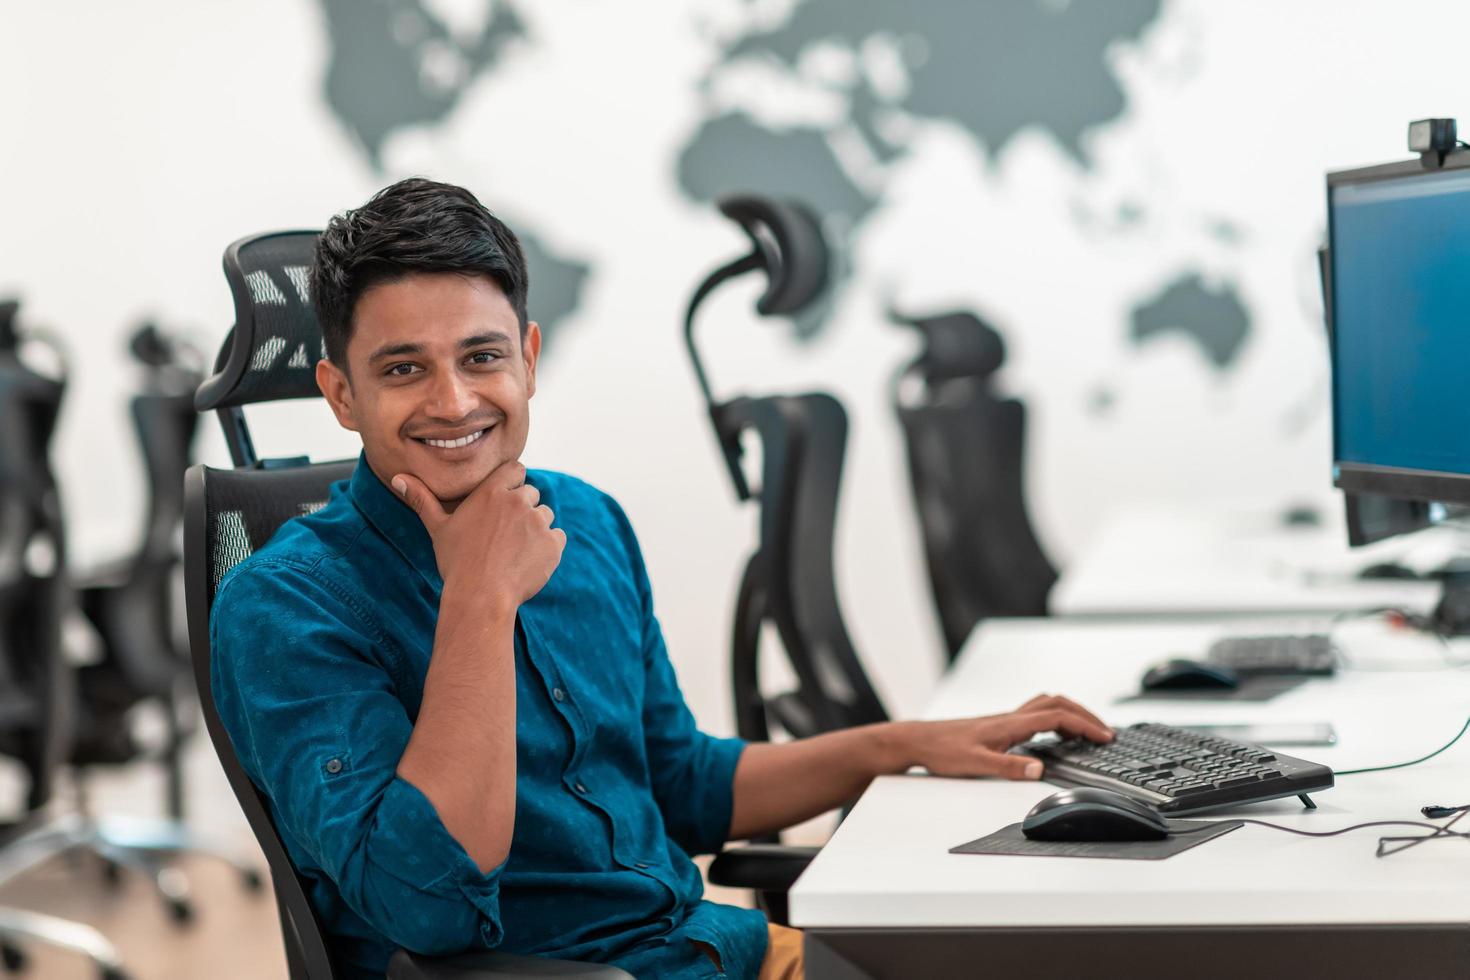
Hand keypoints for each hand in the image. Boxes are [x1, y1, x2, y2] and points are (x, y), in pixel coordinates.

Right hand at [391, 460, 564, 613]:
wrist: (480, 597)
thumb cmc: (456, 562)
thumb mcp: (437, 528)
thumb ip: (421, 499)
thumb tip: (397, 477)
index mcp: (492, 491)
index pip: (516, 469)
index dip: (512, 484)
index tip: (504, 502)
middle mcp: (518, 501)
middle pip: (531, 494)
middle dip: (522, 510)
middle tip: (504, 536)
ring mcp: (538, 522)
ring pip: (545, 516)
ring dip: (535, 529)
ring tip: (514, 551)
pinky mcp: (553, 544)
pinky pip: (557, 537)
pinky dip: (548, 548)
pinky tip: (528, 562)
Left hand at [896, 693, 1112, 780]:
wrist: (919, 741)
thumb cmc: (942, 751)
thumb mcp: (976, 764)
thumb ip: (1008, 767)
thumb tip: (1039, 769)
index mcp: (1010, 724)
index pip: (1057, 716)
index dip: (1085, 725)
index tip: (1105, 737)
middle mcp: (1010, 717)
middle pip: (1057, 703)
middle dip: (1085, 715)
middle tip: (1105, 732)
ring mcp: (1005, 720)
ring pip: (1046, 705)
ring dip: (1071, 713)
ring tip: (1087, 731)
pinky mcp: (999, 726)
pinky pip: (1035, 714)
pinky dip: (1054, 718)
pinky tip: (1054, 734)